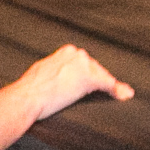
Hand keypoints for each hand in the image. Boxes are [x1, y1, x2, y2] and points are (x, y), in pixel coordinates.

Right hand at [17, 44, 131, 118]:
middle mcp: (76, 54)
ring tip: (117, 92)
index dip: (90, 73)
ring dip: (109, 85)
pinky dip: (117, 90)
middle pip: (95, 68)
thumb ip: (55, 68)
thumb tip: (59, 76)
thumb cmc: (28, 89)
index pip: (85, 62)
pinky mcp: (89, 79)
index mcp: (65, 51)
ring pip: (102, 76)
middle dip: (98, 78)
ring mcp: (83, 66)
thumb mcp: (41, 71)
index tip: (89, 83)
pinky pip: (108, 85)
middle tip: (101, 92)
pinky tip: (123, 94)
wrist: (26, 97)